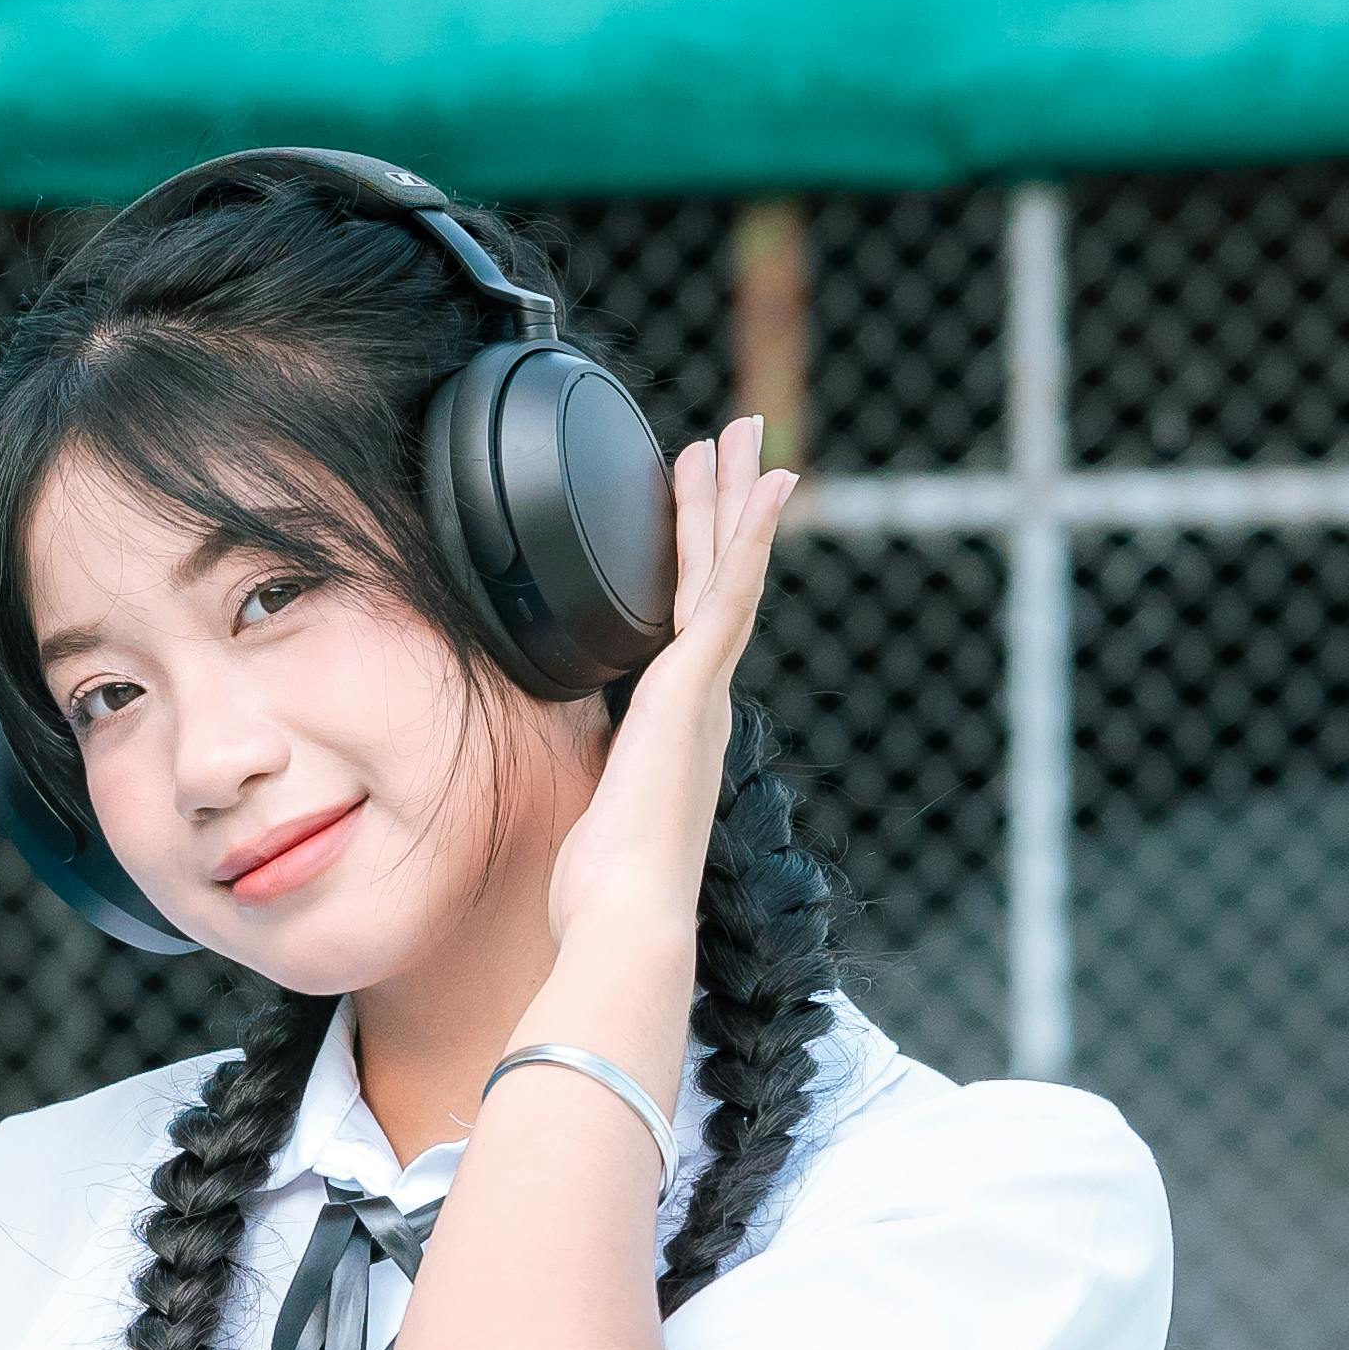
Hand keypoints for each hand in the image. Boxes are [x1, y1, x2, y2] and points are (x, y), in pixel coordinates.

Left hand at [544, 415, 797, 961]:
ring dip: (733, 498)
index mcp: (679, 723)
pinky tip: (765, 486)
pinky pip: (727, 592)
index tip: (702, 509)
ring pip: (725, 569)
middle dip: (725, 509)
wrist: (627, 914)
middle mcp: (702, 699)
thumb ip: (598, 767)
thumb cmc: (606, 885)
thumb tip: (583, 759)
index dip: (702, 560)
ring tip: (741, 435)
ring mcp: (703, 688)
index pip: (693, 621)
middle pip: (718, 581)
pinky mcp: (695, 684)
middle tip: (736, 445)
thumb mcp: (592, 806)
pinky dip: (748, 535)